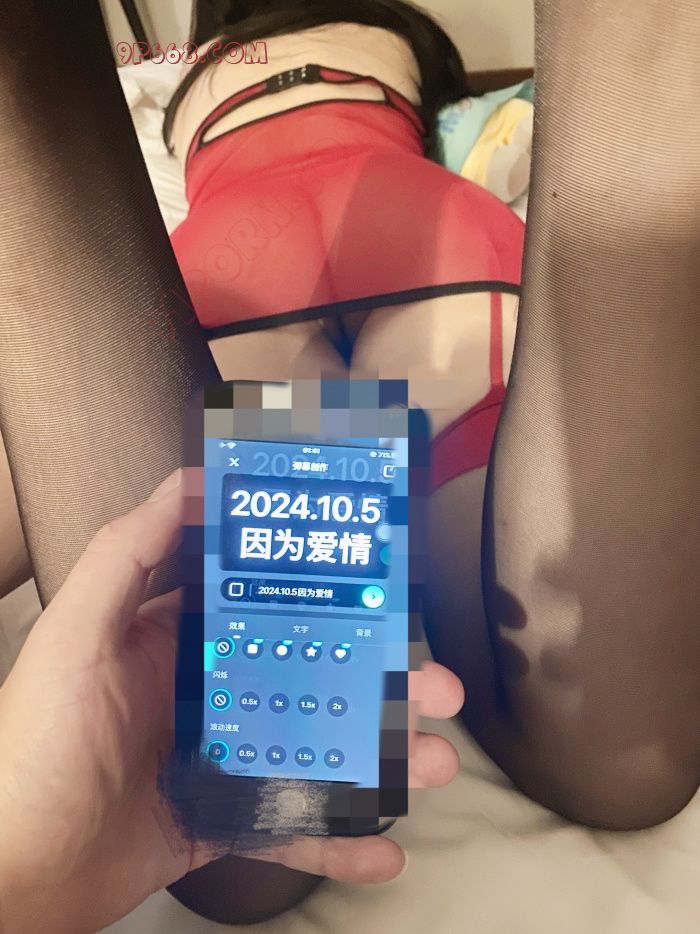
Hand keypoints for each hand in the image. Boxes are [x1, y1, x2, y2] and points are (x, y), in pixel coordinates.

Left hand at [0, 470, 463, 933]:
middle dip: (378, 681)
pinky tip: (386, 848)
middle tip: (438, 687)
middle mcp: (207, 692)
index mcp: (178, 640)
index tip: (384, 585)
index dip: (325, 590)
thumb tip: (189, 480)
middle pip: (310, 676)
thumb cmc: (37, 745)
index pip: (265, 602)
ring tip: (436, 763)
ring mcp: (219, 760)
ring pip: (315, 748)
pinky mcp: (220, 822)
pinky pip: (289, 826)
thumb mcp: (76, 637)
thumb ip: (126, 556)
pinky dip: (338, 839)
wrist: (13, 877)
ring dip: (380, 758)